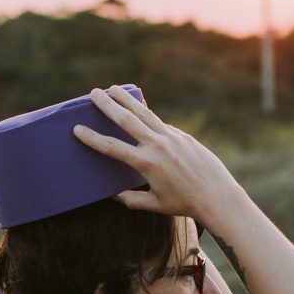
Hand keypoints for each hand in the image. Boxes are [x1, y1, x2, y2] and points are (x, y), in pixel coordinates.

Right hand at [72, 85, 251, 226]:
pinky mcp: (182, 135)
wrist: (216, 195)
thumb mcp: (154, 204)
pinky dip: (147, 116)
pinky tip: (138, 111)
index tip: (77, 128)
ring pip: (144, 112)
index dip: (92, 137)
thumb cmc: (183, 204)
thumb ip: (130, 199)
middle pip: (126, 119)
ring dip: (127, 99)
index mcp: (146, 163)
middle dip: (107, 104)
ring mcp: (171, 137)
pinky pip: (159, 123)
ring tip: (114, 88)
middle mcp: (157, 145)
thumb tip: (112, 194)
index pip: (112, 147)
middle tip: (94, 93)